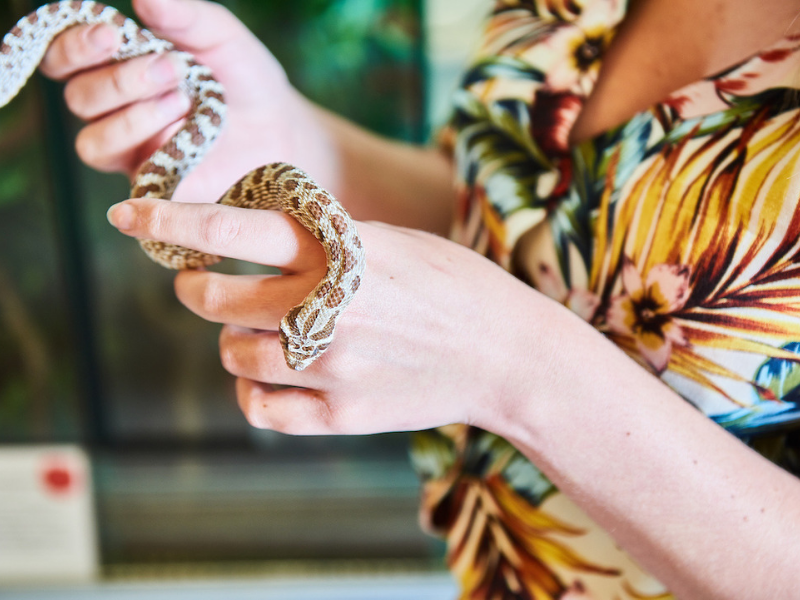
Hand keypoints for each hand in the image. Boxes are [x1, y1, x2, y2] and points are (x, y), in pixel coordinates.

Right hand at [39, 0, 335, 203]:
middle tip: (171, 69)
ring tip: (183, 103)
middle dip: (118, 81)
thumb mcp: (221, 38)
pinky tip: (184, 136)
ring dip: (133, 119)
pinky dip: (152, 157)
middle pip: (78, 99)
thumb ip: (186, 17)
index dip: (74, 46)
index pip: (64, 57)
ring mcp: (132, 151)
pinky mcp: (154, 184)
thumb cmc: (245, 79)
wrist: (282, 130)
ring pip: (93, 142)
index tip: (110, 35)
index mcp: (117, 66)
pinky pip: (130, 179)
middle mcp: (115, 109)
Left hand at [106, 196, 549, 434]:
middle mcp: (333, 306)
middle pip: (218, 299)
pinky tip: (268, 380)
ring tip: (255, 335)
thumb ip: (331, 238)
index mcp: (346, 252)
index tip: (133, 218)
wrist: (507, 356)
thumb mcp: (397, 241)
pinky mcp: (344, 413)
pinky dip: (252, 392)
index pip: (242, 227)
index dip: (179, 220)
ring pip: (235, 356)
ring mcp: (336, 365)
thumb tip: (266, 234)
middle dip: (197, 289)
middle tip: (202, 285)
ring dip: (232, 342)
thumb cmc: (457, 288)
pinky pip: (263, 409)